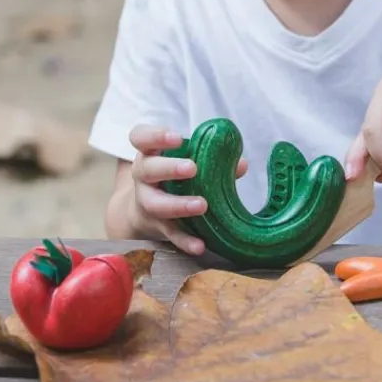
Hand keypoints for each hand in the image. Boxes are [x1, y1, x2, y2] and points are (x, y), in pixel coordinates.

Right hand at [126, 125, 247, 254]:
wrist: (144, 211)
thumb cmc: (171, 177)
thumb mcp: (183, 161)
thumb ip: (211, 160)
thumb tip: (241, 164)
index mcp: (149, 153)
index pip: (140, 137)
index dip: (155, 136)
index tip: (178, 138)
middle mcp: (143, 176)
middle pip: (148, 169)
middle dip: (169, 168)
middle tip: (192, 168)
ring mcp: (146, 201)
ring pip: (155, 203)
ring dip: (178, 205)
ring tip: (202, 205)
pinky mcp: (157, 226)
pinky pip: (170, 233)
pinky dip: (184, 240)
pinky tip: (200, 245)